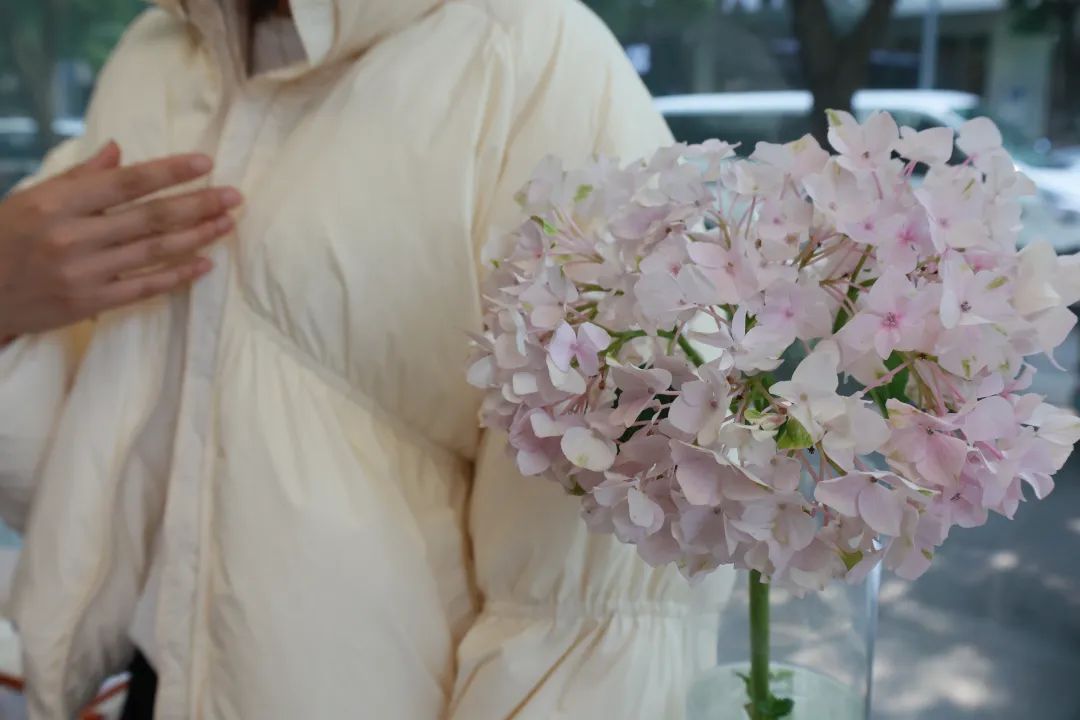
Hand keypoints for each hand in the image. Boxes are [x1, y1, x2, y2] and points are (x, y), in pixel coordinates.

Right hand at [0, 141, 241, 337]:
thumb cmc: (3, 238)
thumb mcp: (31, 198)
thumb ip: (79, 176)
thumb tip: (119, 149)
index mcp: (57, 203)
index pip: (127, 183)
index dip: (170, 171)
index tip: (206, 162)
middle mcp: (73, 237)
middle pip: (150, 217)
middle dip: (198, 204)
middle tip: (235, 196)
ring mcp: (84, 273)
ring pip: (154, 251)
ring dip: (197, 237)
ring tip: (227, 223)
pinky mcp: (90, 303)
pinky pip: (144, 286)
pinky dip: (177, 274)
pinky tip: (205, 264)